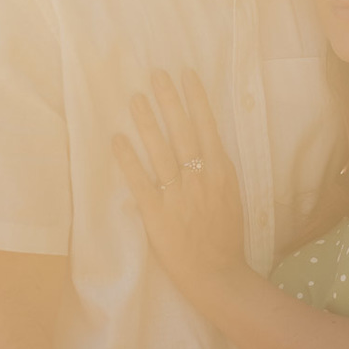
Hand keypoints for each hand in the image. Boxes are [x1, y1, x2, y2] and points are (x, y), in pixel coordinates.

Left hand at [113, 69, 246, 289]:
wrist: (218, 275)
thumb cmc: (225, 237)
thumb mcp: (231, 197)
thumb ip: (217, 171)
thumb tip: (204, 145)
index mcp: (221, 172)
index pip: (207, 126)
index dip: (196, 98)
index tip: (186, 73)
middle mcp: (200, 178)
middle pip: (182, 131)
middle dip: (169, 100)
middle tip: (156, 73)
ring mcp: (178, 195)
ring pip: (160, 150)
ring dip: (147, 122)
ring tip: (135, 98)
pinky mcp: (157, 213)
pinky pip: (140, 181)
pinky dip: (128, 159)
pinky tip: (117, 139)